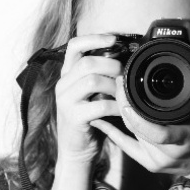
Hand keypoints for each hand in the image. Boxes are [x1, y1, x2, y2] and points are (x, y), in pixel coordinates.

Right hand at [55, 34, 121, 164]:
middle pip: (87, 62)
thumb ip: (103, 75)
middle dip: (111, 65)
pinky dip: (116, 106)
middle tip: (125, 74)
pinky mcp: (74, 118)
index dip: (95, 38)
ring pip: (92, 80)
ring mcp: (66, 102)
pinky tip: (123, 110)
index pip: (74, 46)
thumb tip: (126, 56)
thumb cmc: (91, 120)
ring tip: (124, 94)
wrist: (78, 151)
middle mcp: (63, 85)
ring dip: (114, 86)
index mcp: (68, 75)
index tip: (115, 39)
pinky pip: (99, 105)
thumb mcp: (94, 93)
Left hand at [91, 63, 189, 176]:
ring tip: (114, 90)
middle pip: (139, 128)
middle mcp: (169, 152)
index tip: (127, 96)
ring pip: (132, 133)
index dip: (139, 117)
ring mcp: (156, 160)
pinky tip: (99, 120)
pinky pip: (126, 146)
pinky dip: (112, 132)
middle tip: (118, 80)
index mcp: (187, 139)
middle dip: (125, 104)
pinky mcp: (148, 163)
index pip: (159, 132)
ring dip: (120, 112)